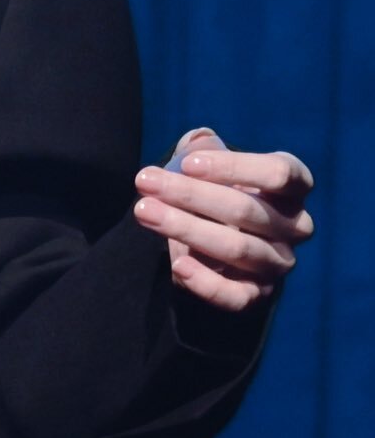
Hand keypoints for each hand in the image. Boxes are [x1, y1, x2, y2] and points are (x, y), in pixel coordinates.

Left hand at [132, 126, 314, 312]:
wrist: (218, 243)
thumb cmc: (216, 191)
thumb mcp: (210, 165)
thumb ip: (203, 149)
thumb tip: (199, 141)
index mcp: (292, 188)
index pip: (280, 173)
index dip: (235, 167)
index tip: (187, 164)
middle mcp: (295, 226)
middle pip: (246, 209)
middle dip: (190, 194)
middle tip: (144, 181)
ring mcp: (279, 263)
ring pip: (237, 248)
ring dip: (186, 229)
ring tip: (143, 211)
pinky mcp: (259, 294)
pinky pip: (238, 296)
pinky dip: (208, 283)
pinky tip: (178, 265)